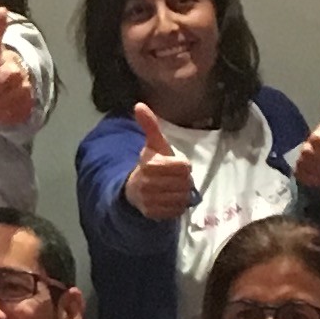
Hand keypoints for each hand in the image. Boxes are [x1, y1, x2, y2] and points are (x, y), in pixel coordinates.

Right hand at [0, 9, 38, 131]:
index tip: (15, 71)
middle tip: (16, 75)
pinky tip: (19, 100)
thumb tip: (2, 9)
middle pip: (18, 82)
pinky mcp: (6, 120)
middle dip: (20, 77)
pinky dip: (26, 104)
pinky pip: (25, 110)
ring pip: (24, 95)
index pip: (6, 74)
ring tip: (16, 87)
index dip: (12, 73)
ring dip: (24, 90)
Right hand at [121, 106, 195, 222]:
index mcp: (150, 164)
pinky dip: (177, 206)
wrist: (134, 188)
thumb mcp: (153, 144)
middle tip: (176, 179)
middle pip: (185, 183)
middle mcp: (147, 183)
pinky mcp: (152, 213)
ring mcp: (149, 200)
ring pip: (182, 198)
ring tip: (174, 189)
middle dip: (184, 181)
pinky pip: (176, 211)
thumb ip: (149, 125)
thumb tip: (138, 104)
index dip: (183, 166)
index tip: (176, 166)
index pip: (184, 167)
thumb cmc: (151, 164)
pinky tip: (170, 199)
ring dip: (182, 194)